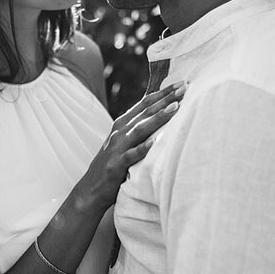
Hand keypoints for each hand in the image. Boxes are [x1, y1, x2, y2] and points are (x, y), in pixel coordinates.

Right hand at [79, 81, 186, 209]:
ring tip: (176, 107)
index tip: (181, 83)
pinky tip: (156, 142)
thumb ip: (137, 129)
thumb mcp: (123, 143)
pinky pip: (132, 155)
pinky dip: (144, 148)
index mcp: (121, 125)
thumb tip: (160, 114)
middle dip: (165, 99)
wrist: (90, 190)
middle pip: (144, 111)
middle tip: (185, 87)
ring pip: (140, 129)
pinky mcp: (116, 165)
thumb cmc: (112, 166)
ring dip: (158, 117)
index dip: (162, 92)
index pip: (144, 103)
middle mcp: (118, 133)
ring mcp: (116, 148)